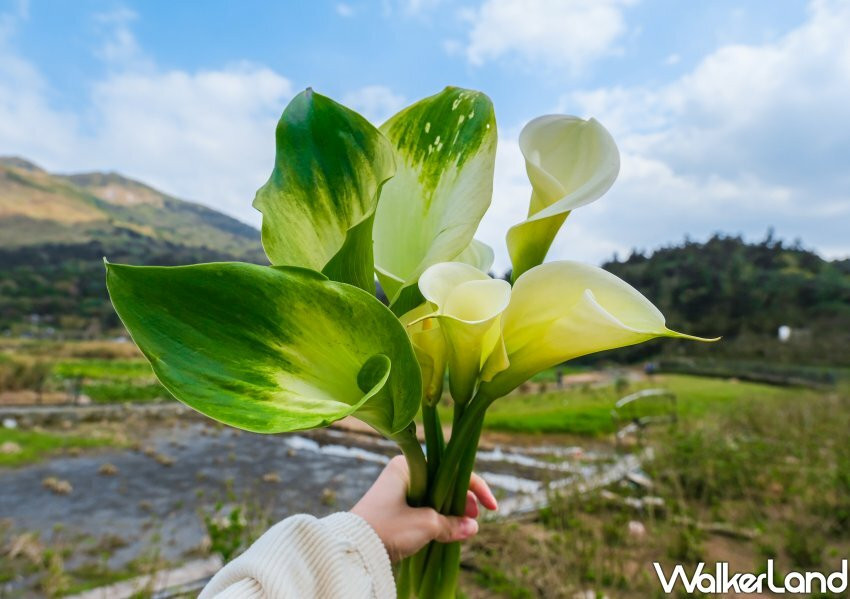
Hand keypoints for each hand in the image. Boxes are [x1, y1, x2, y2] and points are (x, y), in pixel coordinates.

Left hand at [351, 456, 497, 561]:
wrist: (353, 548)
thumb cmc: (387, 528)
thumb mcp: (425, 525)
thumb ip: (451, 523)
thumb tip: (472, 527)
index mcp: (409, 464)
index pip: (451, 469)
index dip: (475, 487)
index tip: (491, 507)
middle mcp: (404, 472)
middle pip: (444, 482)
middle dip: (463, 500)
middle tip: (474, 519)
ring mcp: (399, 491)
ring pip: (435, 497)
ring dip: (452, 511)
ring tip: (464, 527)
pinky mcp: (395, 509)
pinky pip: (424, 509)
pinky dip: (438, 518)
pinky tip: (449, 531)